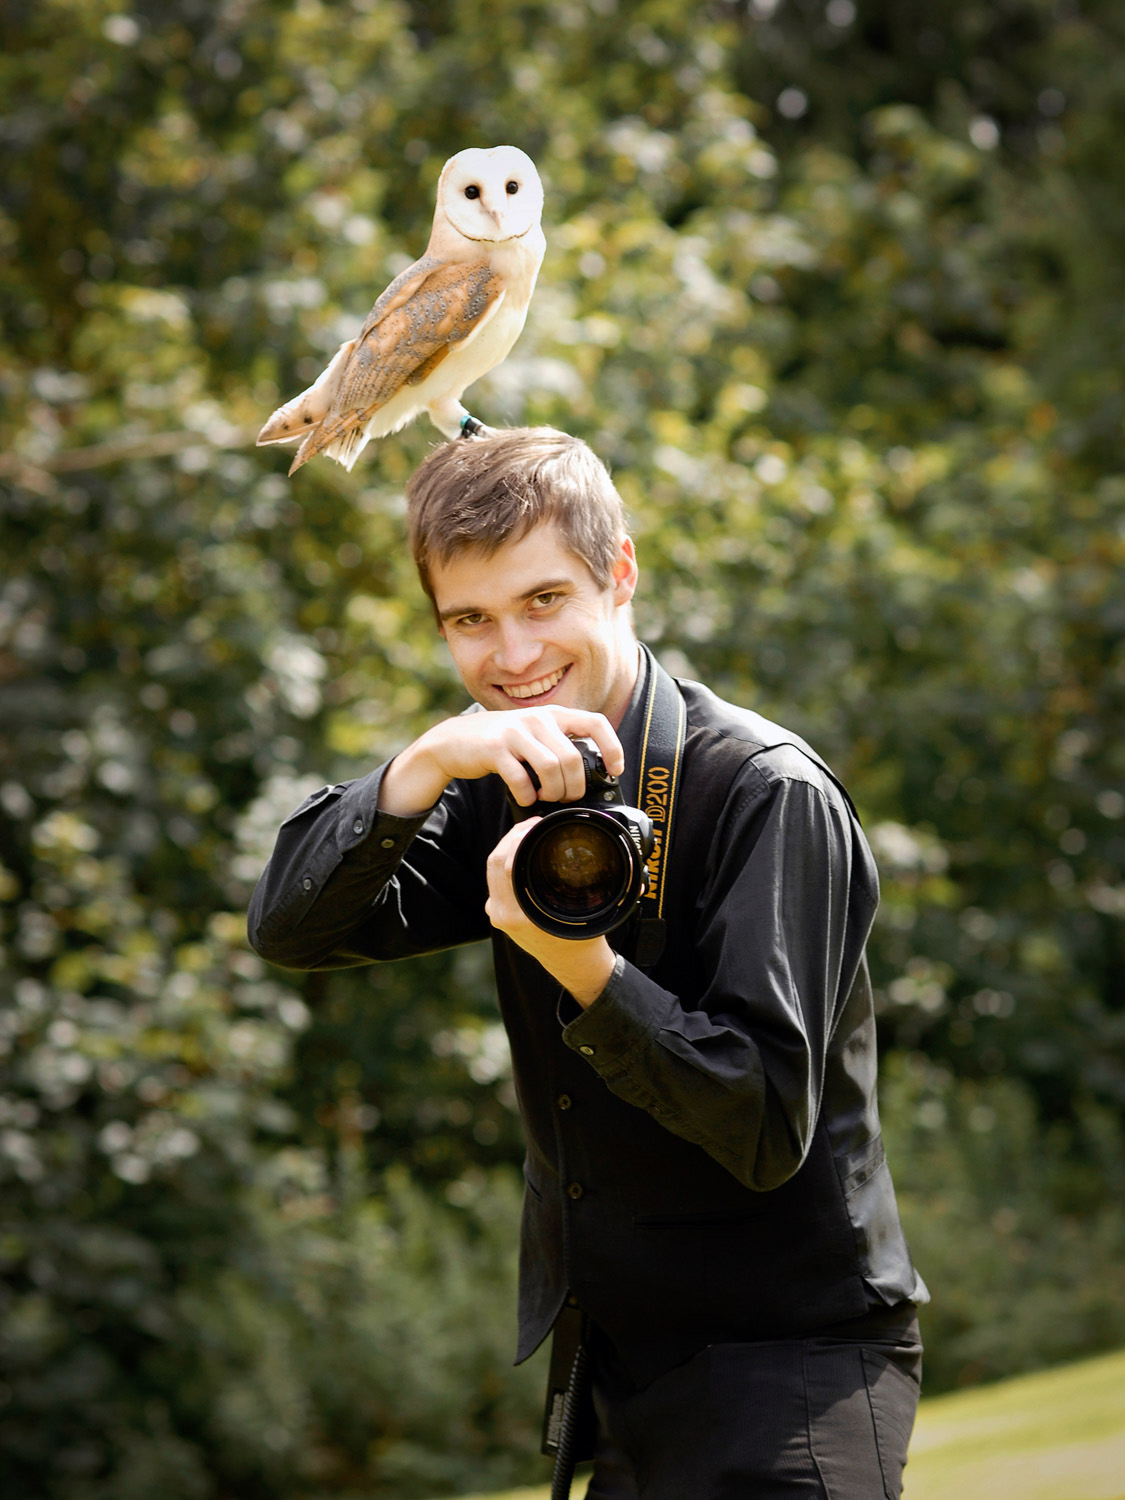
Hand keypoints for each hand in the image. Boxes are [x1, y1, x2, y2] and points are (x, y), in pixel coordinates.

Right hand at [378, 705, 623, 815]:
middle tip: (566, 798)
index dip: (612, 747)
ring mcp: (515, 731)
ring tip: (546, 797)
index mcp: (553, 714)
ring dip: (553, 792)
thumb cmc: (501, 744)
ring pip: (552, 768)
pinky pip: (521, 778)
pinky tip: (526, 797)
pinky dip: (528, 795)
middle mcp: (537, 718)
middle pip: (573, 759)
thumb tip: (588, 776)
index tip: (615, 770)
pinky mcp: (495, 748)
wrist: (453, 741)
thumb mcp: (533, 734)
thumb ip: (558, 744)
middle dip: (574, 787)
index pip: (596, 723)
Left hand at [485, 819, 615, 1008]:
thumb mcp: (588, 909)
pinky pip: (495, 880)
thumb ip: (593, 885)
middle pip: (495, 862)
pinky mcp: (498, 913)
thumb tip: (618, 862)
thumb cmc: (581, 940)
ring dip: (507, 846)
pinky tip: (519, 852)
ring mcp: (497, 914)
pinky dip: (505, 861)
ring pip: (492, 869)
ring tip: (526, 832)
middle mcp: (504, 914)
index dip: (519, 836)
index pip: (506, 863)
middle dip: (512, 836)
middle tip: (531, 823)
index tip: (535, 823)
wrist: (571, 964)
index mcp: (520, 914)